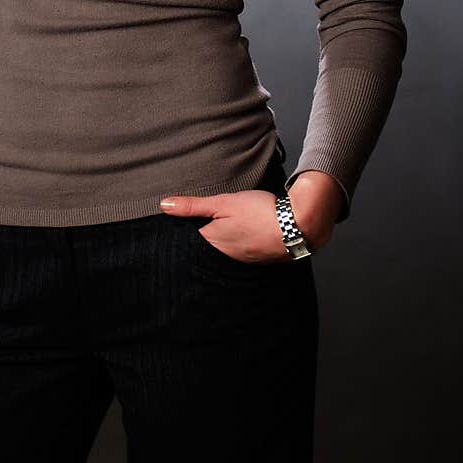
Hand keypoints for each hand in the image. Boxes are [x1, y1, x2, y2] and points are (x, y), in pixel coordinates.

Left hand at [159, 170, 341, 263]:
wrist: (299, 226)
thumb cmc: (260, 213)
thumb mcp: (223, 202)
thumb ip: (193, 206)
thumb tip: (164, 206)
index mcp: (211, 243)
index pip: (185, 242)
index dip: (178, 233)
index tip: (170, 226)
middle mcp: (224, 256)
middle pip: (202, 249)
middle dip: (196, 239)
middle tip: (188, 228)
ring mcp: (241, 259)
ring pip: (220, 252)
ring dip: (216, 243)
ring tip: (215, 230)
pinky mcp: (256, 258)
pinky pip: (237, 253)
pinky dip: (233, 245)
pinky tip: (238, 235)